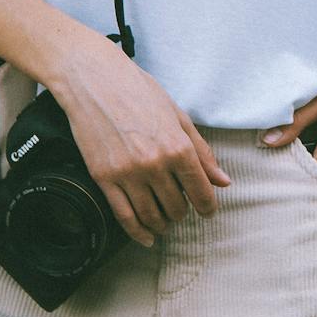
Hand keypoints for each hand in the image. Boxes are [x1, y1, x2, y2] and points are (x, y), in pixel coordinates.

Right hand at [44, 32, 231, 246]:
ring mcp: (128, 173)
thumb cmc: (138, 91)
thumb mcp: (177, 116)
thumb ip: (201, 151)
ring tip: (165, 221)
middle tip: (181, 209)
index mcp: (178, 147)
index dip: (208, 207)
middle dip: (182, 212)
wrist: (94, 80)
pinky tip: (146, 236)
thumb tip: (223, 181)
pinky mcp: (104, 178)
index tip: (208, 212)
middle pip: (177, 207)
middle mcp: (155, 164)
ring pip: (152, 216)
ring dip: (162, 223)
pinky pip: (124, 216)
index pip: (201, 191)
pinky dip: (138, 232)